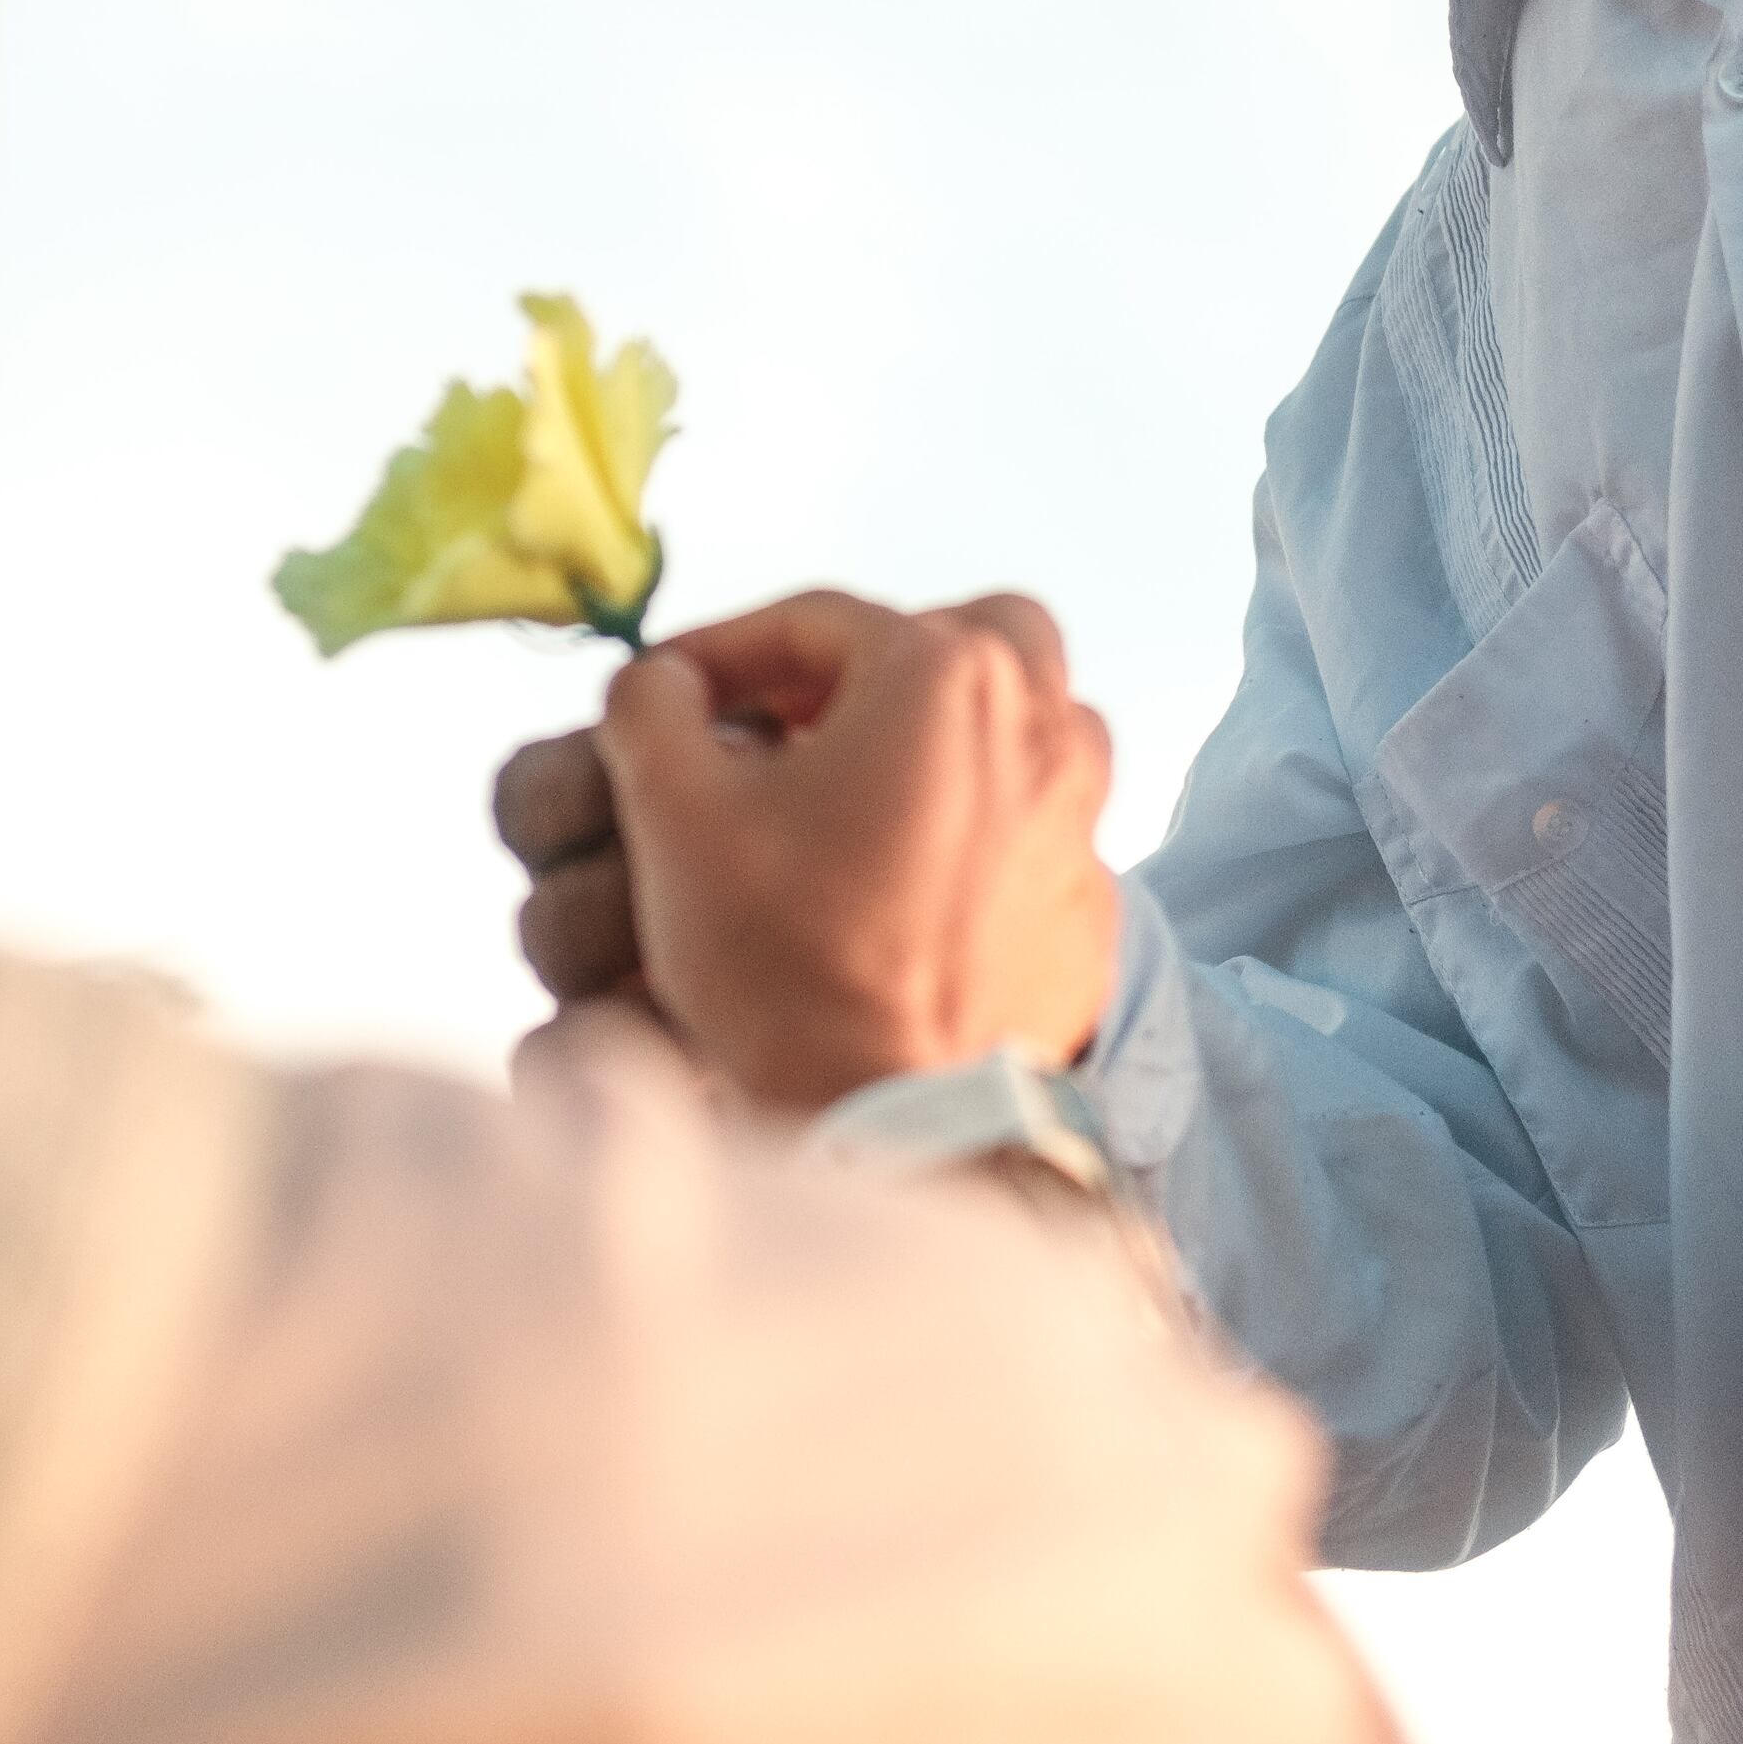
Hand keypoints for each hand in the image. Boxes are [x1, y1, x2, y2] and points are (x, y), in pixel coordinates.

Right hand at [500, 588, 1120, 1118]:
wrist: (898, 1122)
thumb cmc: (789, 961)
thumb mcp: (677, 815)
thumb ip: (652, 709)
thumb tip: (664, 684)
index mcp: (946, 675)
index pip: (816, 621)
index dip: (723, 650)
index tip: (671, 699)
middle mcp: (1042, 727)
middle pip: (968, 634)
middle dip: (879, 661)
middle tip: (799, 721)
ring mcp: (1080, 823)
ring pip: (1033, 720)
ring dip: (953, 732)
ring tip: (865, 792)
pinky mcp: (1089, 912)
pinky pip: (1041, 827)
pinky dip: (983, 827)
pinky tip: (911, 879)